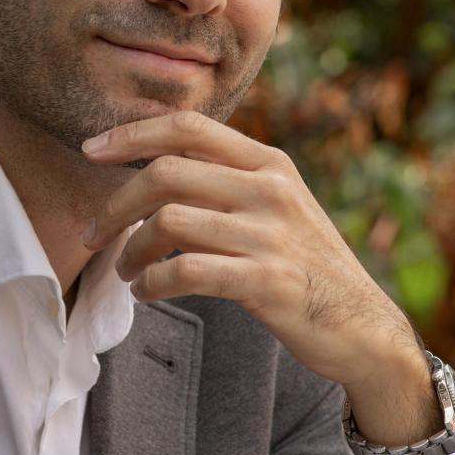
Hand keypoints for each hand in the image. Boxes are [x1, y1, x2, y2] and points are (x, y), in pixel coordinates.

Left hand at [80, 111, 441, 445]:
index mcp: (270, 163)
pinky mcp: (269, 280)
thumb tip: (154, 173)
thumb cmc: (306, 268)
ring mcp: (271, 234)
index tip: (91, 150)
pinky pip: (186, 270)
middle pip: (166, 172)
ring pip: (168, 222)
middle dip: (115, 204)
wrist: (363, 328)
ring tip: (125, 271)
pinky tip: (148, 292)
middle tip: (92, 233)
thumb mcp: (278, 208)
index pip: (189, 127)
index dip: (132, 134)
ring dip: (131, 250)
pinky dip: (153, 282)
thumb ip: (228, 184)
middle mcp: (270, 189)